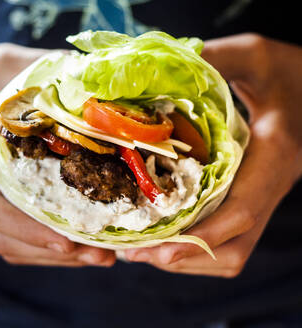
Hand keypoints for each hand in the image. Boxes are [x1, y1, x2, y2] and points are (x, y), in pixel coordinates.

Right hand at [0, 33, 115, 266]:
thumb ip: (45, 71)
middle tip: (103, 257)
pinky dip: (36, 242)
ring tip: (95, 255)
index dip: (30, 230)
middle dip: (52, 253)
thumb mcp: (1, 62)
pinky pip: (1, 232)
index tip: (72, 242)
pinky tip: (69, 240)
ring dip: (48, 255)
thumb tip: (99, 82)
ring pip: (1, 242)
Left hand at [126, 33, 301, 276]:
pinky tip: (162, 235)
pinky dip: (195, 247)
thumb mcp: (253, 55)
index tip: (160, 250)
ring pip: (232, 251)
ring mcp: (262, 197)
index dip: (203, 236)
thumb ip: (214, 59)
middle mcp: (270, 187)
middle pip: (234, 246)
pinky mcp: (252, 198)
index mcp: (274, 156)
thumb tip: (152, 73)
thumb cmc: (288, 70)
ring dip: (186, 258)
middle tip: (135, 252)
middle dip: (184, 257)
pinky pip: (229, 238)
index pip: (243, 211)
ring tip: (140, 250)